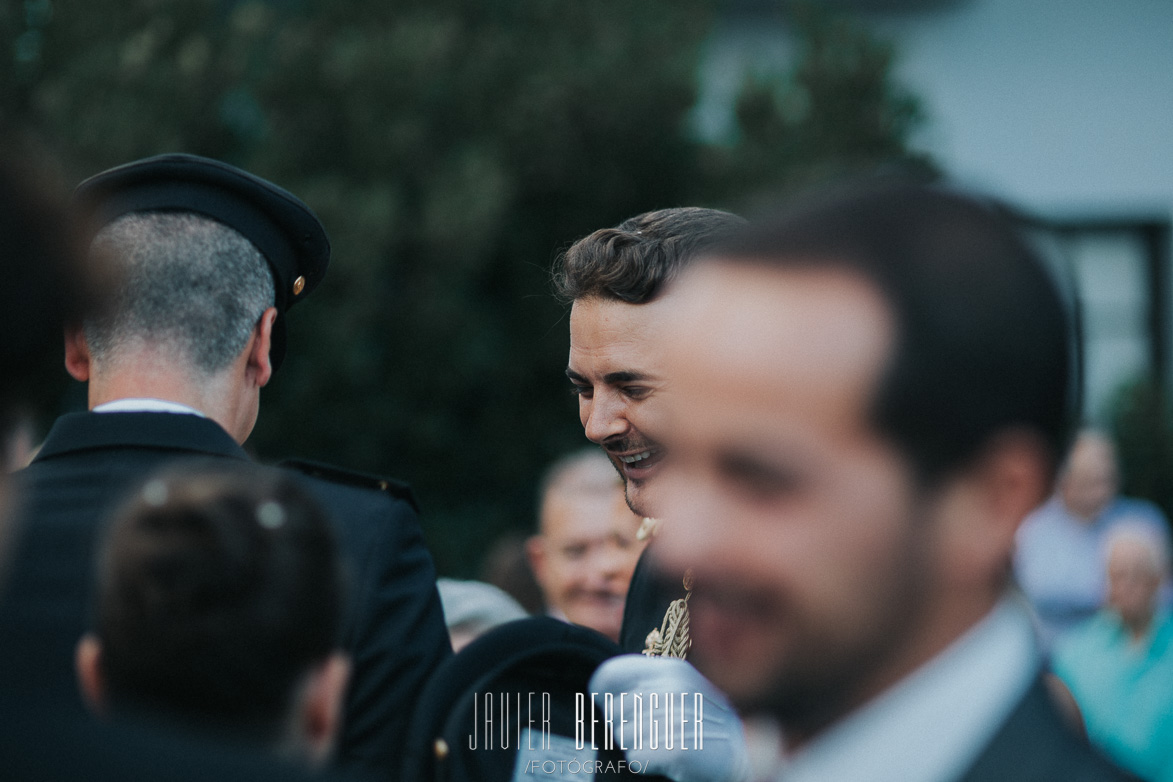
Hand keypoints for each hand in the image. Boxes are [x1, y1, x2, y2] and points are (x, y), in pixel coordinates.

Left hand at [590, 654, 750, 781]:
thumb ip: (648, 683)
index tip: (604, 701)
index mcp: (671, 669)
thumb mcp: (682, 690)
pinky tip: (667, 759)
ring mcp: (676, 717)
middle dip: (626, 726)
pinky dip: (646, 763)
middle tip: (655, 732)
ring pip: (622, 735)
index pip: (610, 673)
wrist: (743, 758)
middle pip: (613, 710)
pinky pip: (635, 757)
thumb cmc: (704, 726)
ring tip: (665, 744)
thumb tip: (601, 689)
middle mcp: (672, 688)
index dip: (602, 691)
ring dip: (638, 746)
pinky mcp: (676, 748)